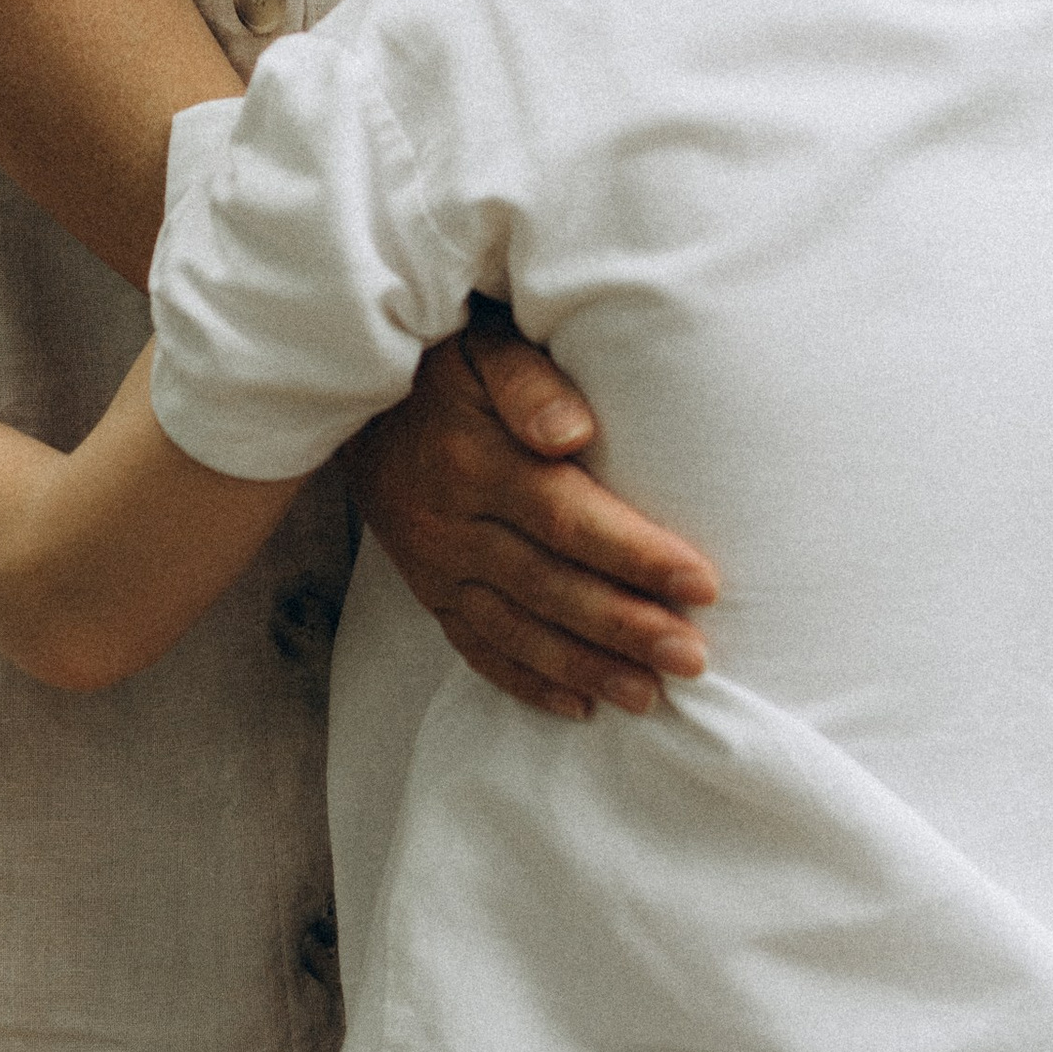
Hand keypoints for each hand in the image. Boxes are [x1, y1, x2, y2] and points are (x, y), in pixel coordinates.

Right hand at [340, 301, 715, 719]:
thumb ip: (529, 383)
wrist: (352, 393)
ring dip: (586, 667)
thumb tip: (573, 433)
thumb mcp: (484, 345)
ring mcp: (435, 564)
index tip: (700, 582)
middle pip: (550, 585)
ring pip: (517, 629)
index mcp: (474, 459)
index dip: (634, 554)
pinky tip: (578, 706)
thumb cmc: (444, 360)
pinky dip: (526, 682)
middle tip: (693, 658)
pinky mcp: (426, 590)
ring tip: (650, 696)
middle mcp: (452, 523)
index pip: (566, 517)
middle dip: (625, 627)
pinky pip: (476, 647)